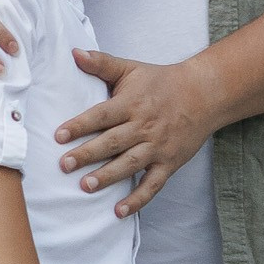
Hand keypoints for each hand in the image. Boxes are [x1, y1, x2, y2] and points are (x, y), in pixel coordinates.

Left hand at [58, 47, 215, 213]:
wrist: (204, 94)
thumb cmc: (161, 82)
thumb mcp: (131, 68)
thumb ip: (101, 63)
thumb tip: (74, 52)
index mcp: (132, 103)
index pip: (102, 115)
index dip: (80, 125)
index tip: (59, 135)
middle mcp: (144, 126)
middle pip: (113, 142)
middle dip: (88, 154)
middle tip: (65, 165)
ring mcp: (158, 147)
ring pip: (130, 163)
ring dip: (108, 176)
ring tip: (85, 186)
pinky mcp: (169, 163)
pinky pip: (153, 184)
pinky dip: (138, 199)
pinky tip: (119, 211)